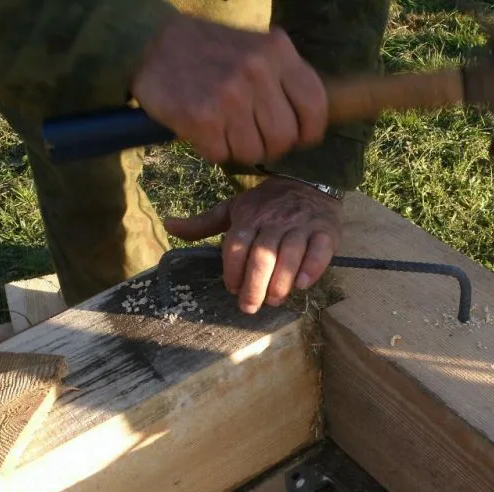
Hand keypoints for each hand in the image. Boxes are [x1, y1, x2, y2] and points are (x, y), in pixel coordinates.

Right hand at [131, 12, 327, 165]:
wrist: (149, 43)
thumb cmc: (209, 51)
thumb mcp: (255, 47)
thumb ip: (284, 75)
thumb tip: (313, 117)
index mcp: (276, 52)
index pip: (315, 105)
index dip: (309, 131)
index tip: (299, 137)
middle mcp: (256, 71)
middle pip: (284, 138)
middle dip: (270, 145)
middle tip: (253, 135)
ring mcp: (229, 95)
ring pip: (253, 152)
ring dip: (239, 149)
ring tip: (225, 128)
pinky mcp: (201, 117)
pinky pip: (221, 155)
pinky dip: (212, 149)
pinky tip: (204, 129)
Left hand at [164, 178, 342, 313]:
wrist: (307, 183)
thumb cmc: (266, 204)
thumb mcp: (233, 209)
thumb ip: (203, 223)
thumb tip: (168, 225)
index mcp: (249, 217)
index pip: (237, 245)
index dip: (233, 270)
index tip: (232, 288)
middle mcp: (274, 222)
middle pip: (262, 255)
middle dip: (254, 285)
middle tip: (250, 307)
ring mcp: (301, 226)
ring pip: (290, 255)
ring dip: (281, 281)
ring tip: (274, 299)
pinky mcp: (325, 232)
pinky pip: (320, 251)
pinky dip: (312, 268)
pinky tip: (303, 285)